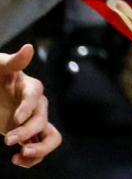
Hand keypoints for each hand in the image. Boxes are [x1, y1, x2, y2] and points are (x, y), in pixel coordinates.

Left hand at [0, 46, 61, 168]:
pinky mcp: (29, 135)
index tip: (15, 120)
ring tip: (21, 155)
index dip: (27, 109)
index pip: (35, 96)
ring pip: (51, 137)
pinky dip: (33, 158)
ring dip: (39, 149)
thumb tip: (29, 48)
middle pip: (42, 119)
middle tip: (6, 140)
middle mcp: (37, 105)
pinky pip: (40, 149)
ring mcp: (34, 121)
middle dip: (27, 132)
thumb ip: (14, 61)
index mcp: (31, 87)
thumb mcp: (0, 67)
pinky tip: (16, 159)